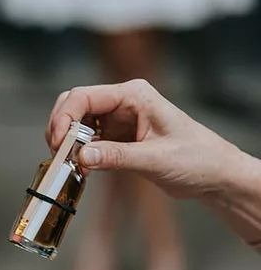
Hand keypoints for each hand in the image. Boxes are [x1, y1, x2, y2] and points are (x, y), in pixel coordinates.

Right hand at [46, 79, 240, 199]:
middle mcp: (123, 103)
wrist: (213, 174)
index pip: (86, 96)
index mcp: (135, 95)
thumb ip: (117, 156)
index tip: (57, 143)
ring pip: (78, 123)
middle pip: (75, 104)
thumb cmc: (196, 159)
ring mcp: (119, 120)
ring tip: (67, 164)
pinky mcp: (117, 138)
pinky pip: (87, 142)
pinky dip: (78, 154)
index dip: (65, 117)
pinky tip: (80, 170)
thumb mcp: (155, 160)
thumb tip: (81, 157)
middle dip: (60, 127)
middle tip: (56, 154)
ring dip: (67, 142)